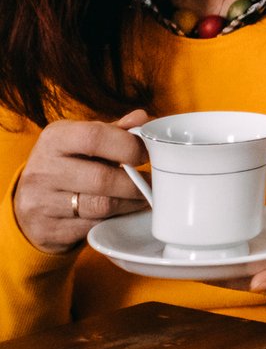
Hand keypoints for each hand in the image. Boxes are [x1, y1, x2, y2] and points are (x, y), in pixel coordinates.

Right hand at [12, 110, 149, 252]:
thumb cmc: (67, 165)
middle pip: (102, 178)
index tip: (147, 154)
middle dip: (135, 183)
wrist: (30, 204)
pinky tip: (122, 214)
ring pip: (101, 206)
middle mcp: (42, 170)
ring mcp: (41, 202)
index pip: (94, 137)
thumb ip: (114, 131)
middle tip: (151, 183)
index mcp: (54, 139)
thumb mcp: (82, 142)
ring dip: (130, 203)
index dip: (129, 146)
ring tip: (142, 198)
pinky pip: (94, 227)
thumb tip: (142, 118)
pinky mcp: (47, 230)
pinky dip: (115, 221)